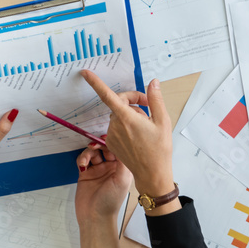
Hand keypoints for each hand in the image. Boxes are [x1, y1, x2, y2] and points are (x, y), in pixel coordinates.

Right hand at [75, 140, 132, 222]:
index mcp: (122, 168)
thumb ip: (123, 161)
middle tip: (94, 144)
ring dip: (89, 151)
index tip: (106, 138)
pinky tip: (82, 165)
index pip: (119, 149)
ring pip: (93, 152)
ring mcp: (98, 170)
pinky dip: (82, 158)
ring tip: (86, 159)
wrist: (94, 217)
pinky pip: (83, 159)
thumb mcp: (122, 180)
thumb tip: (123, 144)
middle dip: (99, 144)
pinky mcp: (86, 173)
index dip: (113, 142)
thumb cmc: (110, 201)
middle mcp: (111, 167)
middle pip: (105, 148)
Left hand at [80, 70, 173, 196]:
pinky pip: (117, 128)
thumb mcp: (162, 121)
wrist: (152, 174)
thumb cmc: (159, 149)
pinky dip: (126, 127)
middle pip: (119, 103)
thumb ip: (155, 99)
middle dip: (133, 101)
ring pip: (119, 116)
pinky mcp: (112, 144)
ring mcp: (112, 136)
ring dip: (131, 115)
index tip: (85, 73)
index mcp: (127, 118)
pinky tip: (139, 135)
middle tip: (149, 106)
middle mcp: (116, 126)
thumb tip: (152, 83)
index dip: (95, 83)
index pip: (107, 95)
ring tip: (146, 126)